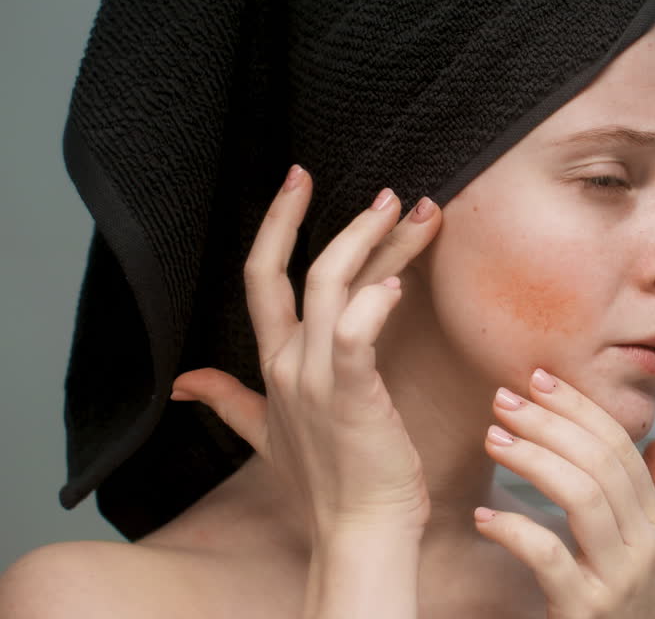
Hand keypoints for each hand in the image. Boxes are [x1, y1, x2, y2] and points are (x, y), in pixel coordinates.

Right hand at [170, 165, 441, 535]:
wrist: (357, 528)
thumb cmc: (326, 480)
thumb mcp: (265, 434)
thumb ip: (227, 401)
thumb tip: (185, 381)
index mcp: (272, 364)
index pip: (263, 277)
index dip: (276, 224)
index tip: (299, 180)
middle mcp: (288, 363)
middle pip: (309, 270)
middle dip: (348, 222)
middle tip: (392, 193)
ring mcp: (314, 377)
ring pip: (334, 287)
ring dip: (376, 244)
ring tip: (416, 215)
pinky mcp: (349, 395)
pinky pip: (353, 335)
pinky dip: (371, 303)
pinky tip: (397, 284)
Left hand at [476, 368, 654, 618]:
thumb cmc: (627, 612)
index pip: (621, 446)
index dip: (579, 407)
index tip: (538, 379)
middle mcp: (645, 546)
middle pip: (600, 462)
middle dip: (550, 422)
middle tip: (504, 399)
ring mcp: (618, 580)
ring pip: (581, 497)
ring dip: (532, 460)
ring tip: (492, 440)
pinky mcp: (584, 612)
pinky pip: (548, 558)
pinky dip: (514, 531)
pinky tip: (485, 517)